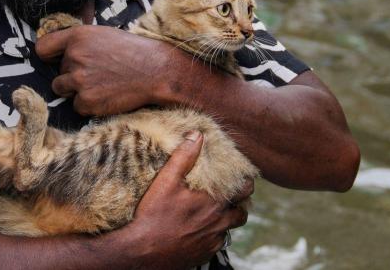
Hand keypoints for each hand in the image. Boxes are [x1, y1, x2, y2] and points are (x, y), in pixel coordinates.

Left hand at [35, 25, 174, 115]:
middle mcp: (74, 57)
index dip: (49, 56)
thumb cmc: (133, 51)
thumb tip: (62, 54)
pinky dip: (89, 104)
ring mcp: (79, 80)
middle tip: (98, 72)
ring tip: (101, 84)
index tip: (56, 61)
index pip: (43, 48)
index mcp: (77, 37)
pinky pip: (77, 106)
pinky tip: (107, 95)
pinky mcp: (87, 101)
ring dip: (76, 90)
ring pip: (62, 89)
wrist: (156, 71)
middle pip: (58, 72)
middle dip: (73, 74)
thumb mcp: (103, 35)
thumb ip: (80, 43)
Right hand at [122, 132, 250, 268]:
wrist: (143, 251)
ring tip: (214, 214)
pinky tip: (200, 230)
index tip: (242, 179)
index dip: (246, 184)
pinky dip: (213, 236)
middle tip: (230, 198)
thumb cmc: (154, 215)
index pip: (245, 191)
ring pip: (229, 229)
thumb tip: (197, 135)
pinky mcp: (204, 254)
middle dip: (238, 204)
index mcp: (214, 202)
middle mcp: (218, 223)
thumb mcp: (166, 181)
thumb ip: (184, 157)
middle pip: (241, 213)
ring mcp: (212, 241)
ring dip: (226, 221)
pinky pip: (216, 244)